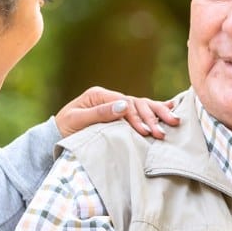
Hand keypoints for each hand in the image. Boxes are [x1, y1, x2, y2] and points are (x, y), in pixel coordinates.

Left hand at [55, 86, 178, 139]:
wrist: (57, 135)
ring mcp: (117, 104)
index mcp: (99, 95)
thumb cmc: (65, 129)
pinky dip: (157, 108)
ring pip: (143, 105)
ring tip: (174, 122)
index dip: (136, 117)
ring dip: (158, 114)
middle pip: (137, 103)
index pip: (124, 103)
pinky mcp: (121, 113)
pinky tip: (172, 106)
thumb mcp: (77, 120)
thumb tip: (124, 105)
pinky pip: (142, 109)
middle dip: (152, 117)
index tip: (145, 131)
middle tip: (163, 132)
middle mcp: (110, 97)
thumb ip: (99, 113)